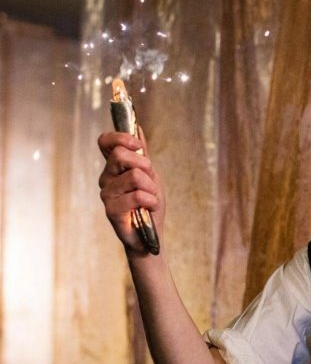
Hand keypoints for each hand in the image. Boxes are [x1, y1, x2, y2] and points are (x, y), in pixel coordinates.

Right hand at [97, 126, 164, 255]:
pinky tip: (149, 209)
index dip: (121, 137)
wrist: (150, 235)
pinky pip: (138, 195)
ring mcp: (106, 194)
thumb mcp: (151, 176)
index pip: (105, 142)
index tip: (138, 145)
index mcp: (114, 167)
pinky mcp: (111, 210)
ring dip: (152, 188)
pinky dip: (152, 202)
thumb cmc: (149, 205)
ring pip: (134, 176)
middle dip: (144, 165)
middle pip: (121, 155)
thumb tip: (138, 128)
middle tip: (150, 180)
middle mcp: (106, 178)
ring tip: (151, 199)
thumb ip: (142, 154)